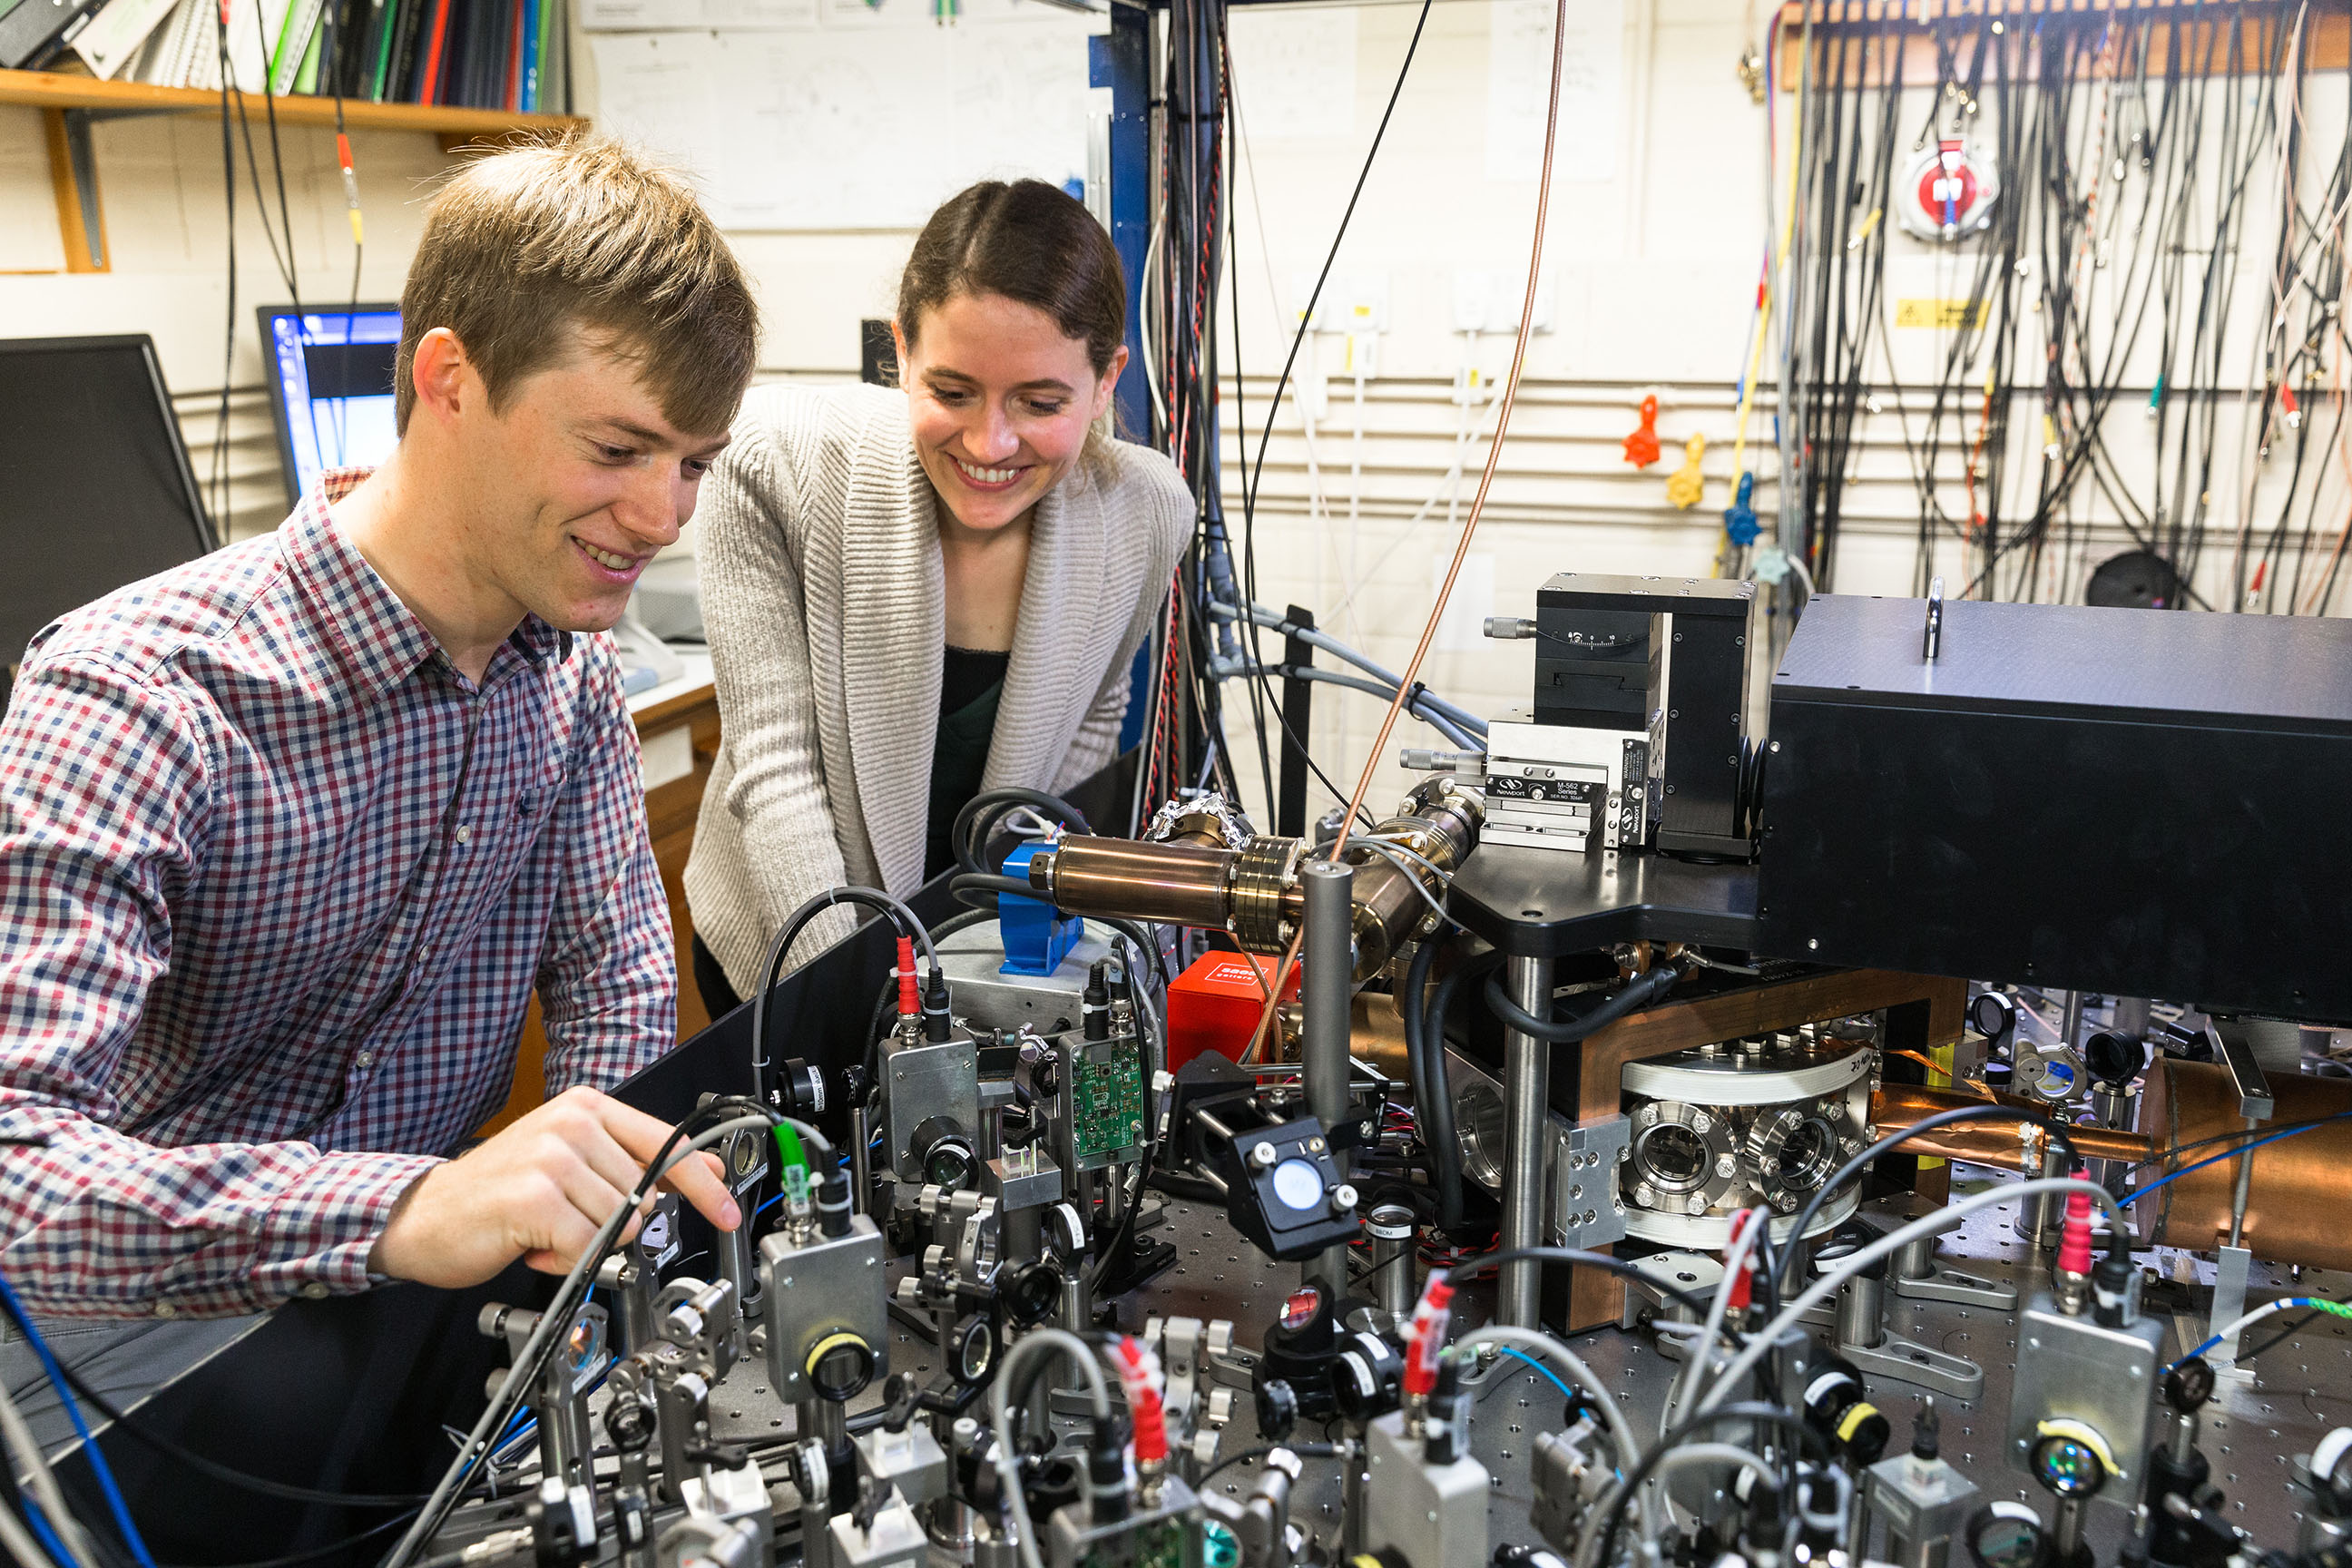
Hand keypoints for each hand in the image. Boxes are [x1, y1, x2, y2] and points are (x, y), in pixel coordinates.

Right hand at [367, 1086, 739, 1288]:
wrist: (424, 1214)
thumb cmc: (497, 1192)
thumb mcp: (573, 1162)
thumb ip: (633, 1163)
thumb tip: (704, 1172)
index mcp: (587, 1107)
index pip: (667, 1145)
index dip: (704, 1184)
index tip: (729, 1210)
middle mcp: (573, 1124)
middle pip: (643, 1196)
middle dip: (612, 1223)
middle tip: (565, 1219)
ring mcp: (553, 1157)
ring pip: (619, 1224)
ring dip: (585, 1243)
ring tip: (544, 1229)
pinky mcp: (536, 1197)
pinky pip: (587, 1246)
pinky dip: (565, 1258)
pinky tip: (533, 1243)